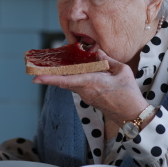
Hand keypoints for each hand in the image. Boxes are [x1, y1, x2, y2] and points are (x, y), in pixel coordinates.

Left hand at [32, 50, 148, 125]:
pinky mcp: (89, 99)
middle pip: (64, 81)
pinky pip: (77, 86)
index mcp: (92, 82)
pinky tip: (73, 71)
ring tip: (53, 66)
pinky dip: (72, 78)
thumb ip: (108, 60)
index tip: (35, 78)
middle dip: (50, 75)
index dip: (50, 79)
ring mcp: (86, 96)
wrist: (131, 115)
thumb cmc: (129, 93)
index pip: (66, 80)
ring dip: (61, 76)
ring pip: (69, 84)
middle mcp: (85, 91)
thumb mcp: (122, 71)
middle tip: (37, 67)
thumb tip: (97, 51)